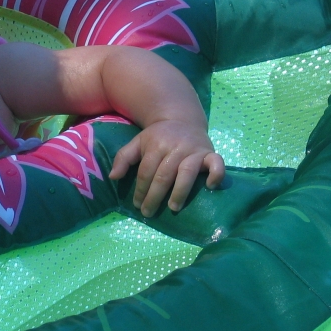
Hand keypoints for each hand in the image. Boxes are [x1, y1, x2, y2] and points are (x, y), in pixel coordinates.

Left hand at [109, 119, 223, 216]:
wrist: (181, 118)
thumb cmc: (158, 136)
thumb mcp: (138, 142)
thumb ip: (124, 158)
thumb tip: (113, 177)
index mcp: (155, 145)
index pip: (146, 171)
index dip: (140, 189)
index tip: (137, 205)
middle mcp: (175, 147)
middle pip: (163, 175)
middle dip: (155, 196)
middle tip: (149, 212)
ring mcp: (194, 150)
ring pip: (186, 172)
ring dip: (180, 191)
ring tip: (173, 207)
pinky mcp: (210, 152)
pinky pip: (217, 163)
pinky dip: (216, 174)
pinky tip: (210, 186)